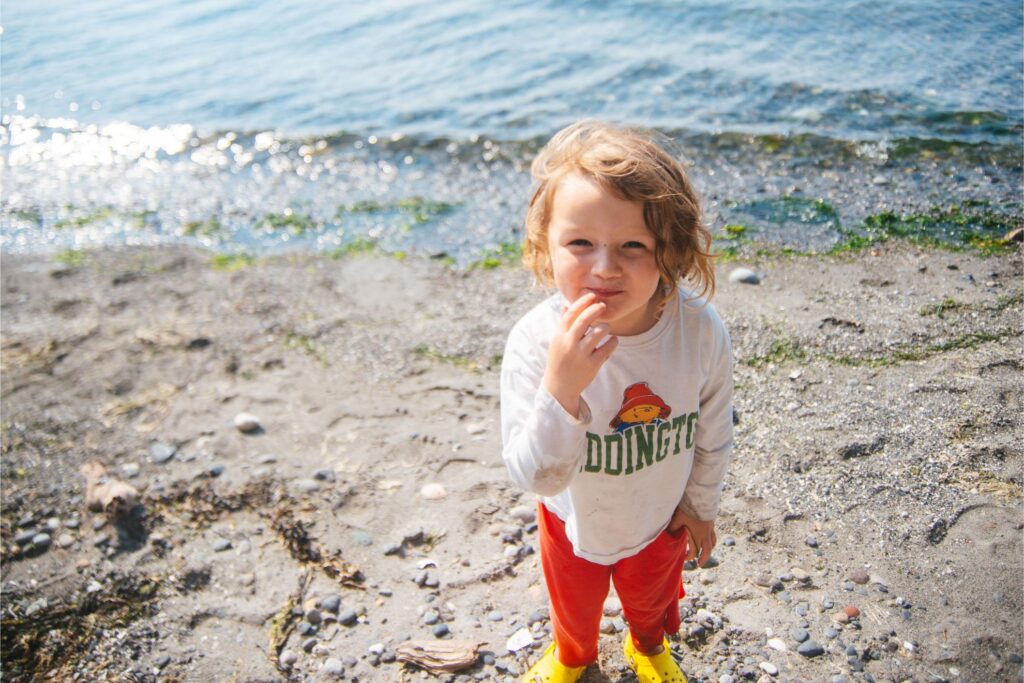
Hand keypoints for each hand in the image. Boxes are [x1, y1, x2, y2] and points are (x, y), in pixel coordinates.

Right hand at [542, 292, 618, 417]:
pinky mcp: (592, 365)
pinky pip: (607, 348)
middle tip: (603, 305)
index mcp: (559, 336)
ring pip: (598, 332)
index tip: (592, 296)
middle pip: (584, 320)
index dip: (582, 302)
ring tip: (606, 328)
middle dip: (596, 309)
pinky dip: (613, 342)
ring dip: (605, 327)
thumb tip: (566, 306)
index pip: (571, 313)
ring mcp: (581, 355)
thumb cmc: (559, 361)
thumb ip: (563, 325)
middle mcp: (569, 344)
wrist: (560, 388)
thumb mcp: (557, 342)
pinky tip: (613, 340)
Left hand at [669, 507, 715, 566]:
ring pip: (713, 542)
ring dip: (709, 548)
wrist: (702, 498)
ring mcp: (710, 527)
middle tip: (700, 563)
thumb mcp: (678, 518)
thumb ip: (672, 527)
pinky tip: (707, 536)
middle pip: (708, 550)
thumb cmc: (690, 509)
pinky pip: (713, 533)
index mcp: (698, 535)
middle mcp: (706, 533)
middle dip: (704, 558)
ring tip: (706, 550)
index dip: (693, 558)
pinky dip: (711, 538)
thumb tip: (666, 533)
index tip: (688, 560)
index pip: (697, 551)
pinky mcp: (711, 521)